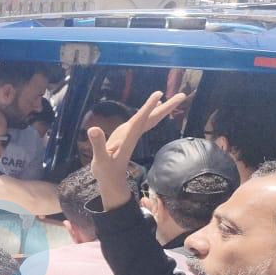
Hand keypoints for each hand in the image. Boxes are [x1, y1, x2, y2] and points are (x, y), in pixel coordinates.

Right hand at [89, 90, 186, 210]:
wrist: (112, 181)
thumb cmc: (106, 171)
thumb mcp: (100, 159)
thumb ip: (99, 144)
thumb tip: (93, 128)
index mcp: (128, 137)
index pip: (140, 119)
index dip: (148, 107)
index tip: (159, 94)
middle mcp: (134, 135)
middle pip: (153, 119)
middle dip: (167, 107)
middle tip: (182, 95)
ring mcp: (132, 136)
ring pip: (150, 120)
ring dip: (160, 109)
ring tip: (167, 97)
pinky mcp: (129, 137)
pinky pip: (142, 123)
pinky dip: (148, 114)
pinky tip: (149, 110)